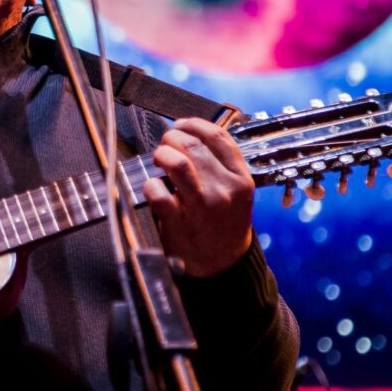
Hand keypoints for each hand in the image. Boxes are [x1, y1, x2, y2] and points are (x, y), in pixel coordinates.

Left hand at [143, 118, 253, 277]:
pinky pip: (158, 191)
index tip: (181, 125)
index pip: (218, 137)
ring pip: (177, 163)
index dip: (194, 125)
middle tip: (165, 144)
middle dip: (172, 138)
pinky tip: (153, 187)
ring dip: (162, 154)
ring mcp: (203, 206)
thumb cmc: (223, 223)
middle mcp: (225, 190)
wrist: (222, 265)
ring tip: (159, 159)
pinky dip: (150, 184)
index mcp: (241, 179)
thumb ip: (219, 165)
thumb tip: (188, 133)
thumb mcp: (235, 192)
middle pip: (193, 146)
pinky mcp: (180, 222)